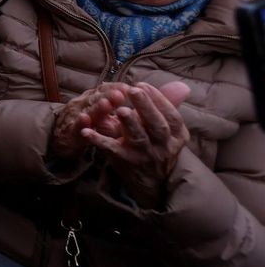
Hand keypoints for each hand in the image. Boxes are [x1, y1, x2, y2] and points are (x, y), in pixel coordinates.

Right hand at [50, 82, 131, 160]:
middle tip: (121, 93)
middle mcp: (82, 104)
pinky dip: (80, 123)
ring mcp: (75, 117)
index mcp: (90, 99)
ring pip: (87, 111)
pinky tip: (84, 118)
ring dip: (97, 107)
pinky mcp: (70, 131)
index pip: (103, 90)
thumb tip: (133, 97)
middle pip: (96, 98)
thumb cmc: (82, 122)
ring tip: (106, 104)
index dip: (114, 88)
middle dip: (108, 95)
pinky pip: (76, 126)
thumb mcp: (96, 110)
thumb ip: (110, 103)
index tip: (128, 87)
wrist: (58, 136)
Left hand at [81, 81, 191, 205]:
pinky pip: (111, 149)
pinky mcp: (125, 161)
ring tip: (121, 109)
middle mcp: (163, 146)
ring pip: (138, 138)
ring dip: (129, 123)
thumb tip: (181, 85)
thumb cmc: (157, 144)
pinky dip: (98, 140)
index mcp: (176, 136)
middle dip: (146, 107)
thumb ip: (168, 105)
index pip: (172, 117)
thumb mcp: (167, 128)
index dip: (159, 100)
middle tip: (133, 90)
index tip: (143, 84)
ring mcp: (144, 155)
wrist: (153, 181)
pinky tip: (86, 130)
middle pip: (158, 126)